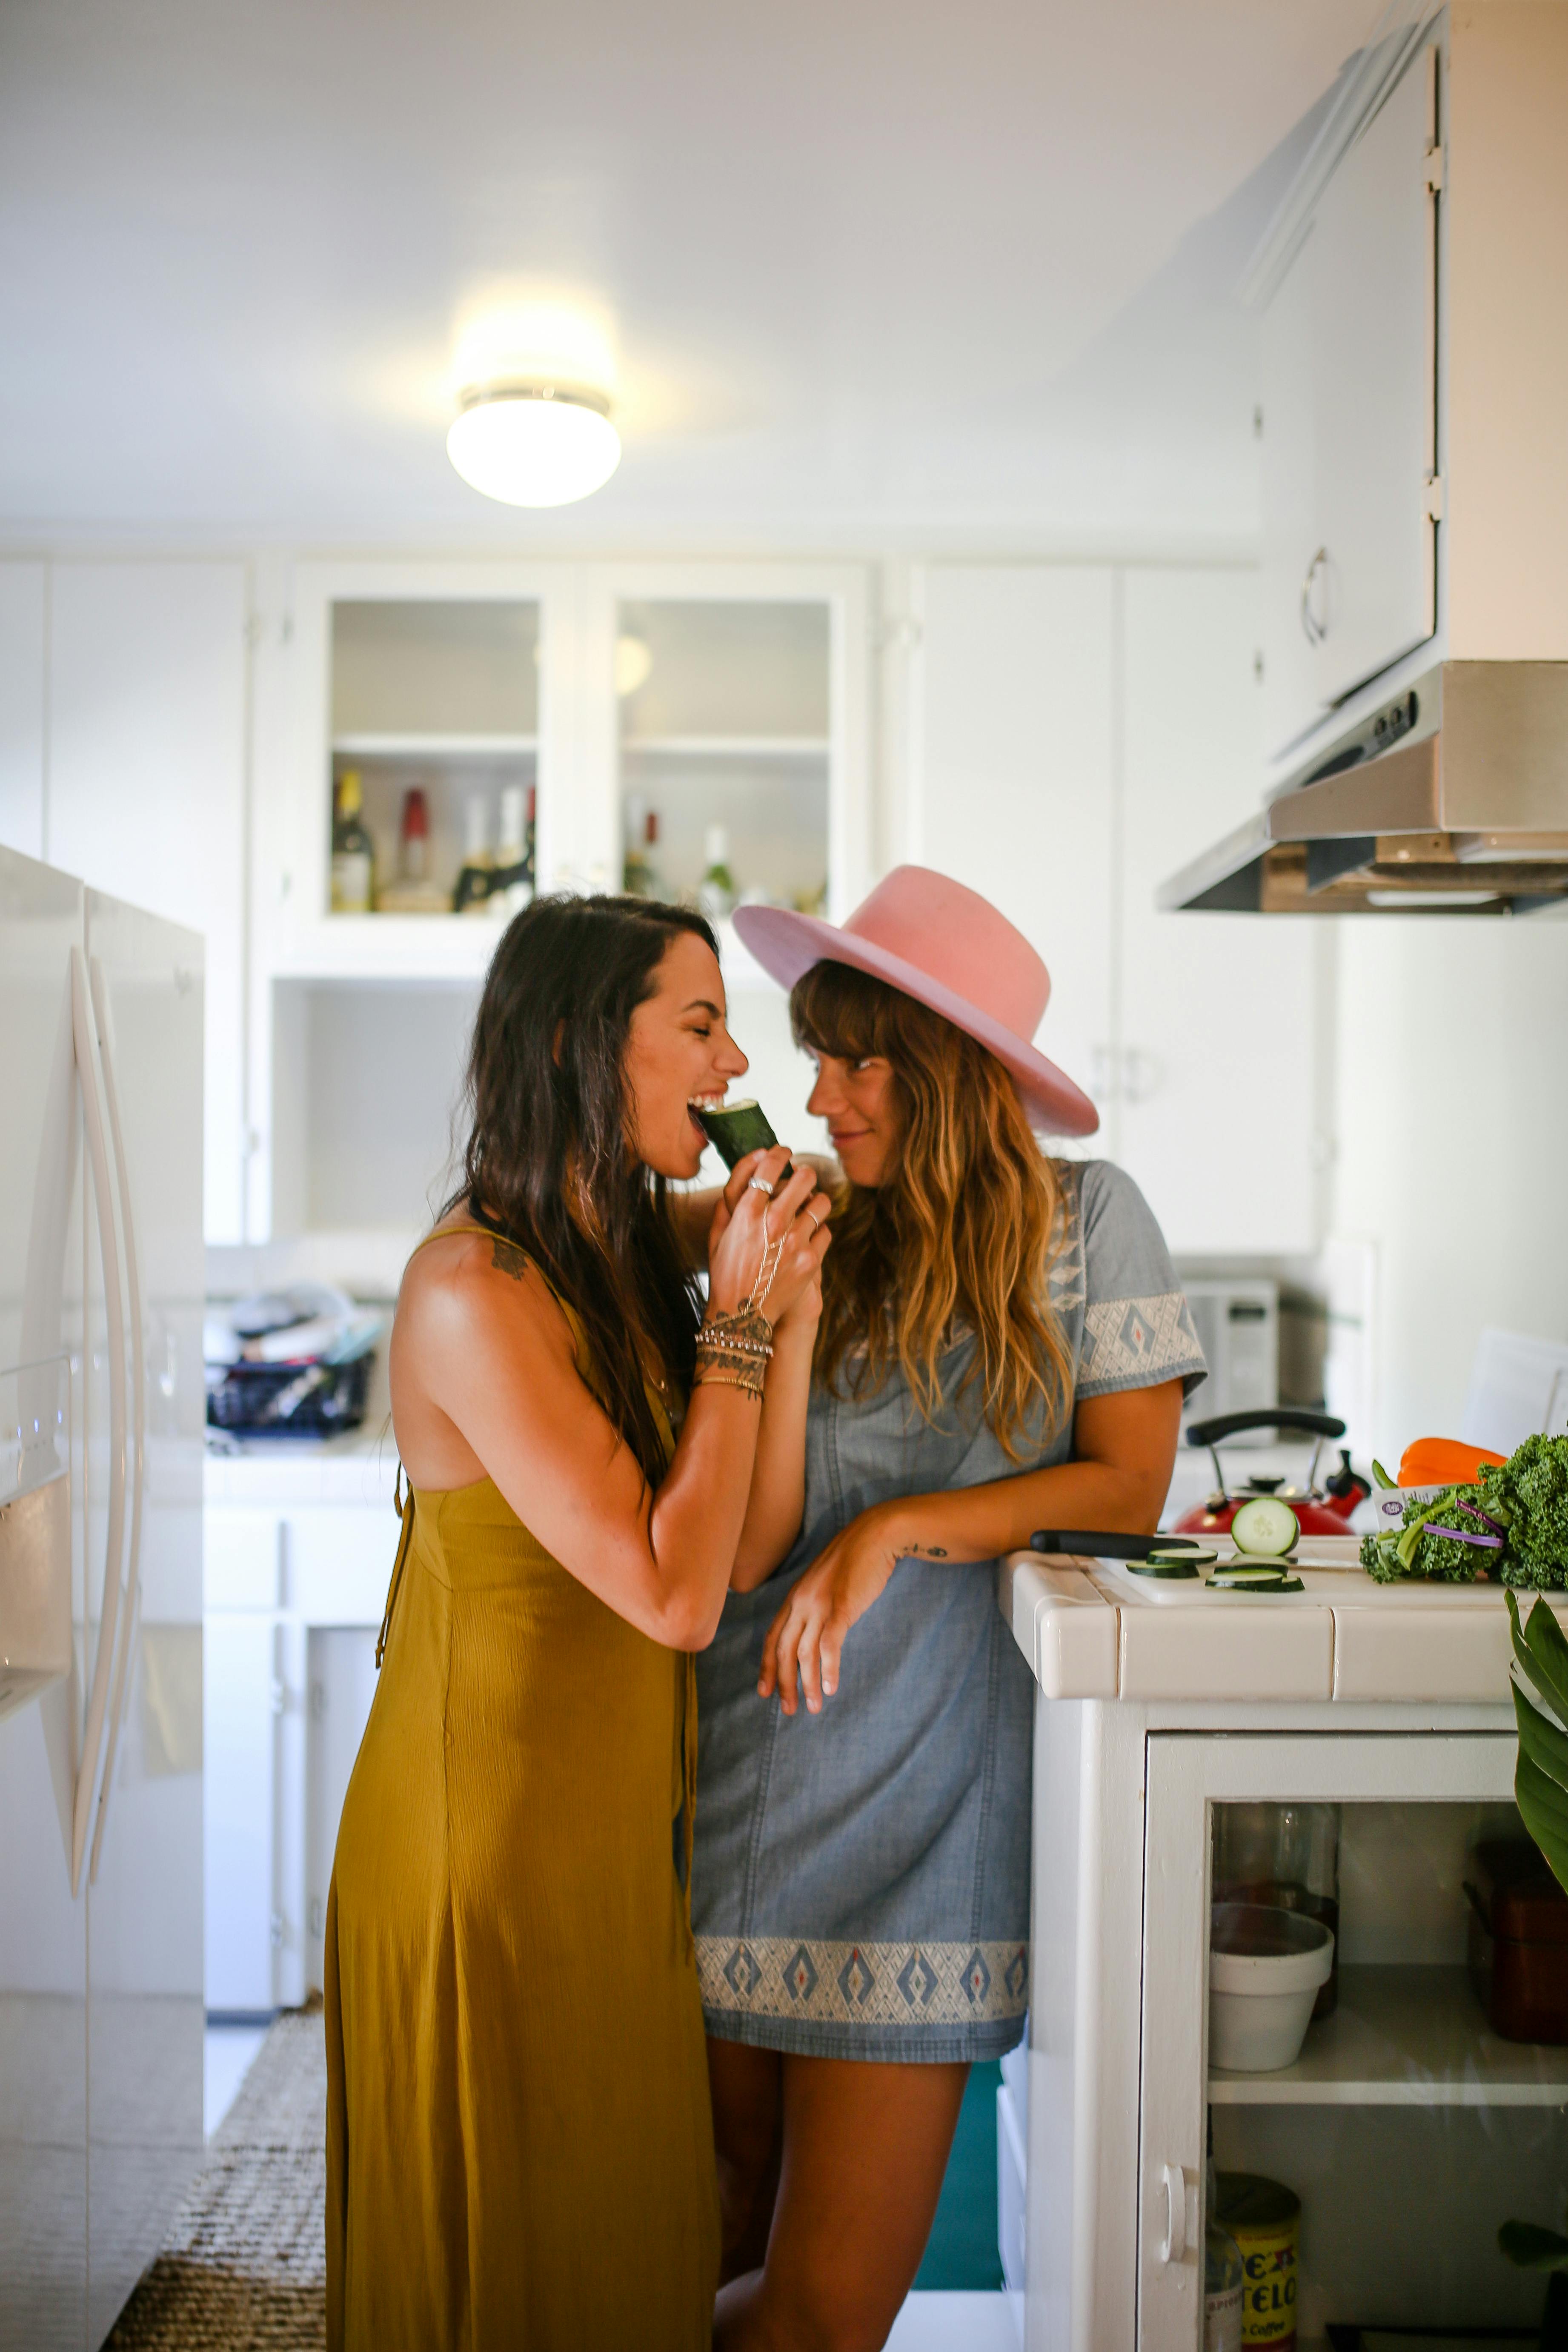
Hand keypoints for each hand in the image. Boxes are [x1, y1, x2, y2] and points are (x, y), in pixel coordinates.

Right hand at [706, 1149, 829, 1325]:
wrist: (741, 1317)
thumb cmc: (725, 1272)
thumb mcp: (718, 1234)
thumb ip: (730, 1202)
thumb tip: (749, 1171)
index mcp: (747, 1211)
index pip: (770, 1165)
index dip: (780, 1153)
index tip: (784, 1152)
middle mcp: (773, 1222)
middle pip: (805, 1177)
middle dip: (805, 1174)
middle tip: (803, 1178)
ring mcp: (795, 1242)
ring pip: (822, 1203)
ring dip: (816, 1202)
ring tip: (810, 1207)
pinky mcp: (811, 1261)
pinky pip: (826, 1232)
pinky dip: (819, 1232)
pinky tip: (809, 1237)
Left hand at [758, 1505, 900, 1714]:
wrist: (876, 1535)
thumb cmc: (855, 1561)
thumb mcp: (825, 1583)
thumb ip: (815, 1605)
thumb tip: (814, 1631)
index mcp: (795, 1596)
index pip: (772, 1637)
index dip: (766, 1666)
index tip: (764, 1691)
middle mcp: (801, 1602)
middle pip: (783, 1650)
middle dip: (784, 1683)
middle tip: (789, 1710)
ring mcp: (820, 1604)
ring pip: (805, 1653)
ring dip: (807, 1684)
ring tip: (813, 1707)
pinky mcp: (842, 1607)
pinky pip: (829, 1645)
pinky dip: (828, 1669)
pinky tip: (830, 1687)